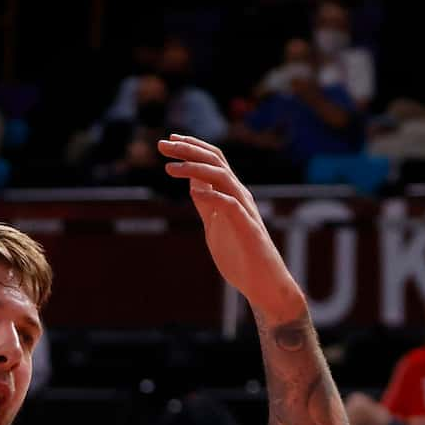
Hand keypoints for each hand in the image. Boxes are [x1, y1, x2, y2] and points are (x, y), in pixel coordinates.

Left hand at [158, 136, 301, 321]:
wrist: (262, 283)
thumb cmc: (240, 255)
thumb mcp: (215, 225)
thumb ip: (206, 204)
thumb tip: (193, 185)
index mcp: (230, 194)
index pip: (212, 160)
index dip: (192, 147)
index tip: (168, 141)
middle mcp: (239, 195)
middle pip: (215, 162)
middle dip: (188, 150)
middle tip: (162, 144)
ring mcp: (245, 210)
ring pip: (223, 177)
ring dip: (195, 168)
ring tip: (170, 167)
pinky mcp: (248, 228)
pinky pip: (231, 205)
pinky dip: (213, 196)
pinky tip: (195, 191)